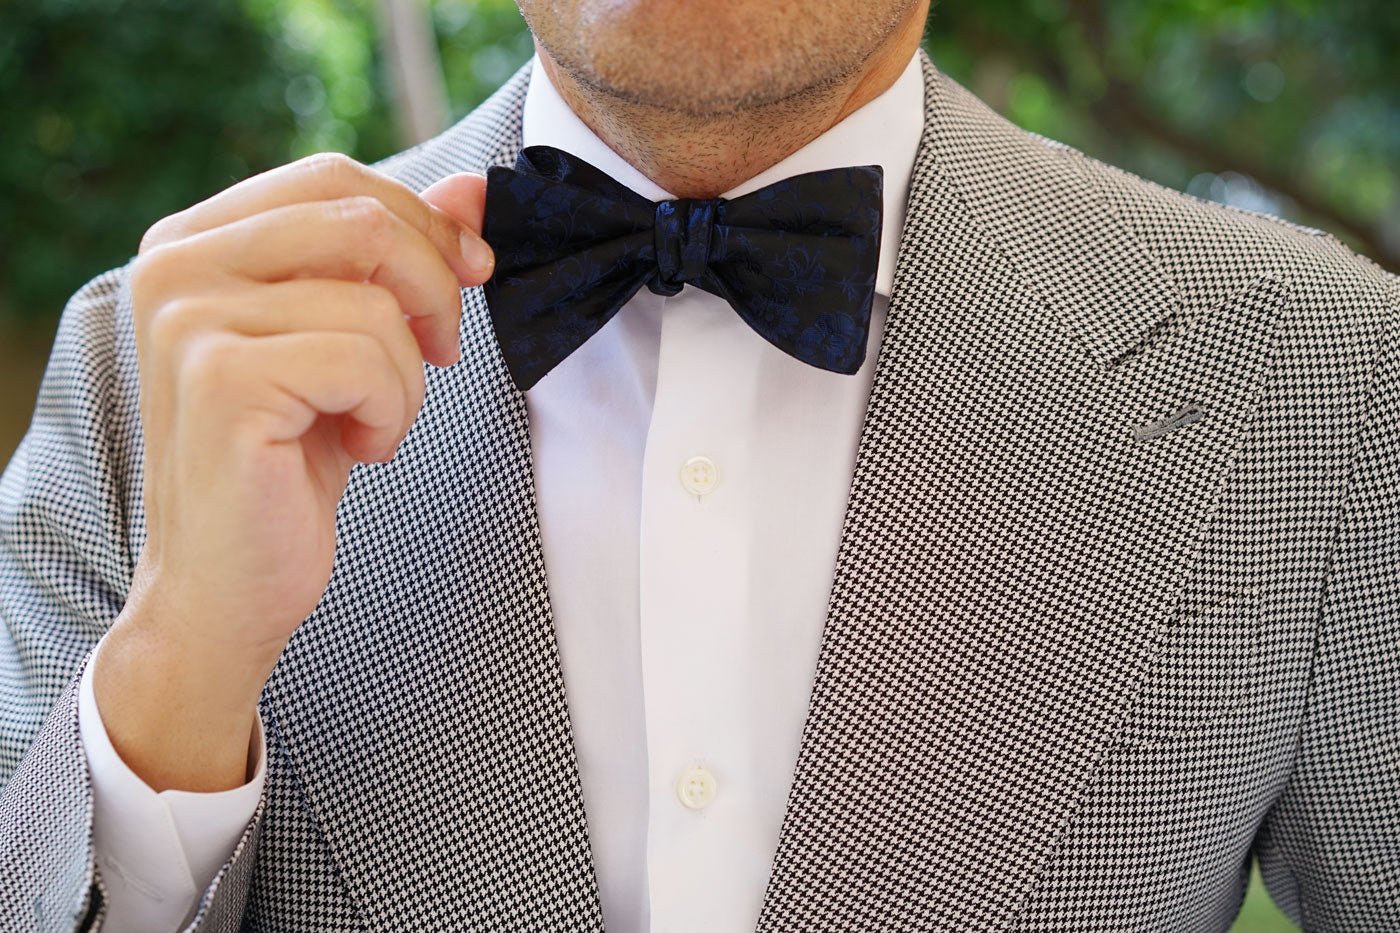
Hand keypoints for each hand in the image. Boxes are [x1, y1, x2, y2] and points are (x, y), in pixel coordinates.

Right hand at [94, 153, 491, 790]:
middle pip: (359, 219)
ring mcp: (189, 320)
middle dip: (432, 288)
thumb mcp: (349, 341)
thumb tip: (473, 190)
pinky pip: (365, 359)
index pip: (334, 179)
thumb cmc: (289, 462)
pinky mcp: (222, 380)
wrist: (229, 584)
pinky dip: (391, 413)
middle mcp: (174, 266)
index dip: (423, 222)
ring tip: (372, 423)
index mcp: (193, 242)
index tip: (473, 272)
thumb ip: (399, 258)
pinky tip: (359, 450)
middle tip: (440, 353)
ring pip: (374, 301)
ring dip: (406, 376)